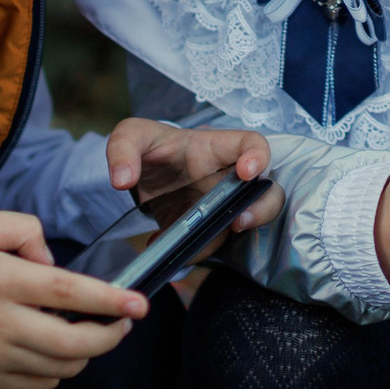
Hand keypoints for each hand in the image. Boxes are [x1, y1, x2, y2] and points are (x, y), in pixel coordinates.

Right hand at [0, 211, 148, 388]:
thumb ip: (26, 229)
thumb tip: (54, 262)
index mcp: (1, 280)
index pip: (66, 292)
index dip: (108, 300)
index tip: (139, 303)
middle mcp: (1, 323)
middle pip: (73, 343)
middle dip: (110, 336)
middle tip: (124, 322)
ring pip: (63, 367)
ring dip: (88, 352)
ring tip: (90, 331)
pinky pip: (44, 384)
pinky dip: (60, 369)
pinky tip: (56, 349)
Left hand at [102, 119, 282, 231]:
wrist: (140, 176)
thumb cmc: (148, 148)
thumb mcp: (130, 136)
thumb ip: (122, 149)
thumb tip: (122, 180)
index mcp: (214, 149)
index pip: (251, 143)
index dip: (258, 156)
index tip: (248, 171)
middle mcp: (226, 178)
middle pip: (266, 191)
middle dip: (262, 209)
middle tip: (240, 222)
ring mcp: (220, 206)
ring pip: (243, 224)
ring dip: (222, 238)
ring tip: (194, 247)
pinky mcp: (206, 229)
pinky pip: (210, 244)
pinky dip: (190, 252)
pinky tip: (160, 244)